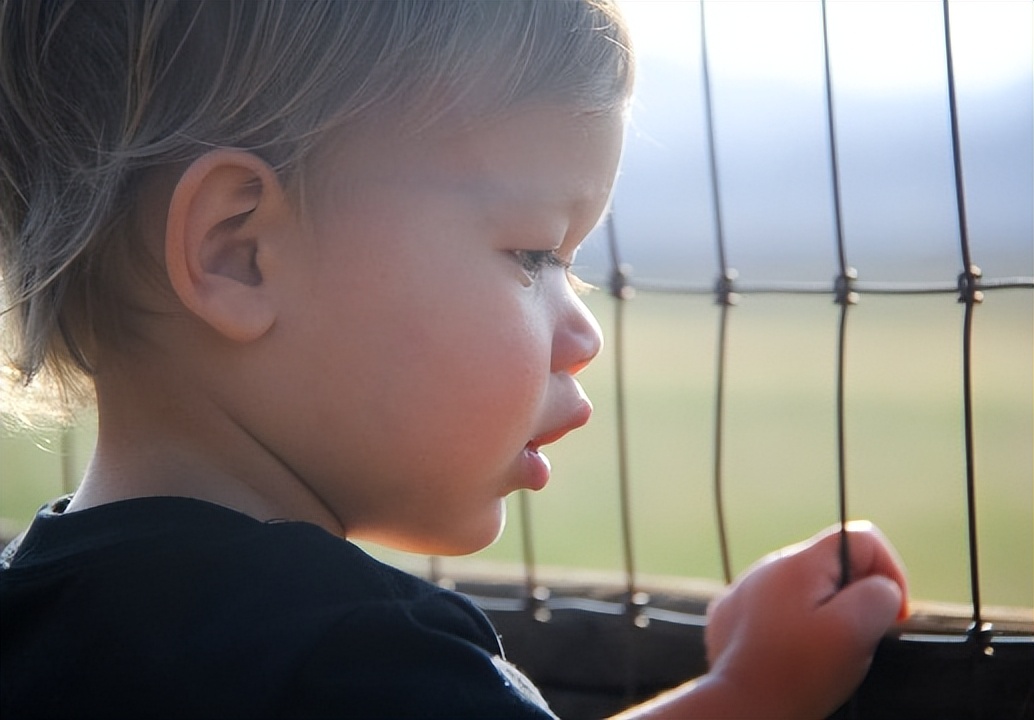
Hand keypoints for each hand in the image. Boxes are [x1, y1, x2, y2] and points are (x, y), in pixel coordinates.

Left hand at [704, 521, 908, 719]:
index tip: (891, 615)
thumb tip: (881, 586)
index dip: (890, 572)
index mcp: (798, 562)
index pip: (861, 537)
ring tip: (819, 652)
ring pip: (804, 588)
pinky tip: (788, 655)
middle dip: (855, 597)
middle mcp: (767, 566)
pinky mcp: (732, 613)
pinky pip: (774, 608)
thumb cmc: (797, 672)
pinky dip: (791, 627)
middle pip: (833, 565)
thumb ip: (878, 597)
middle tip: (855, 640)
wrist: (739, 706)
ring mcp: (745, 589)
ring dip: (822, 613)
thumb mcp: (854, 632)